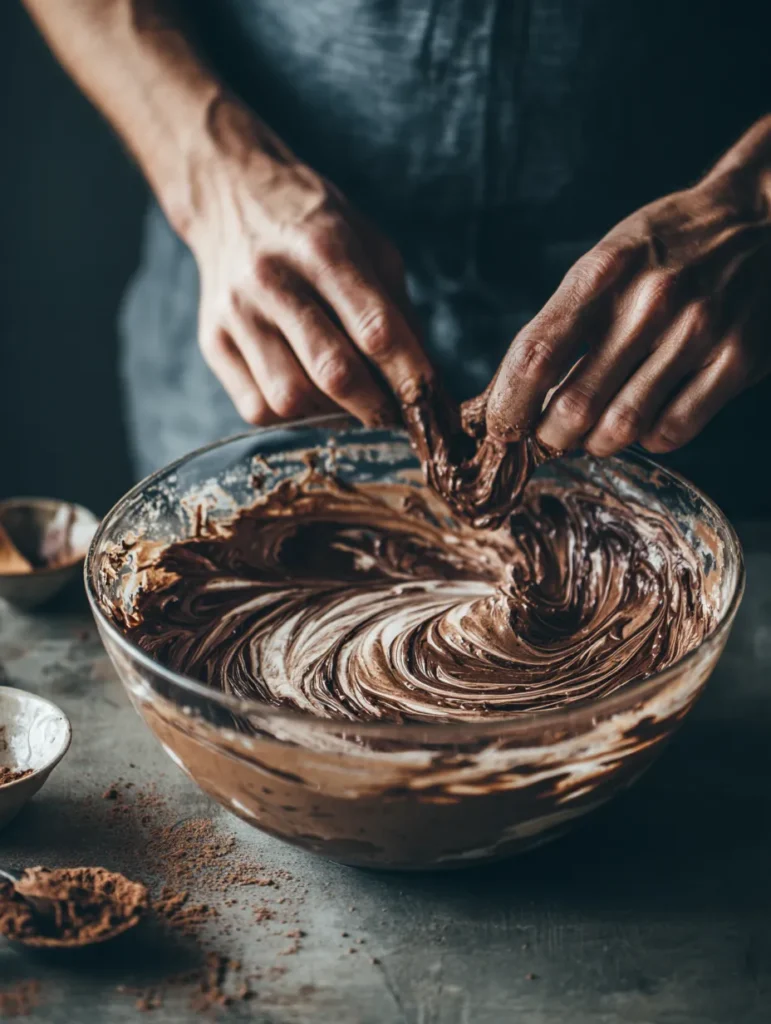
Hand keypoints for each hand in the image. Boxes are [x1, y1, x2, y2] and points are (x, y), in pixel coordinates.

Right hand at [182, 98, 430, 425]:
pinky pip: (257, 408)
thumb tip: (430, 387)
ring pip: (291, 398)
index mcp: (324, 247)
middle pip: (333, 372)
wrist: (229, 195)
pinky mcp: (213, 340)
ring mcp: (237, 313)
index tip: (433, 410)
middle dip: (377, 409)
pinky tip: (311, 399)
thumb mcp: (371, 246)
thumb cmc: (315, 227)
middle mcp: (274, 280)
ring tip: (351, 404)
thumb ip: (400, 313)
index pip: (377, 330)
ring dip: (333, 416)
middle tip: (397, 418)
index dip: (411, 379)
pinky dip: (294, 418)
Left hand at [485, 117, 770, 456]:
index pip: (536, 354)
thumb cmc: (666, 247)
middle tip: (548, 437)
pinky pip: (672, 431)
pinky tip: (644, 420)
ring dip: (595, 444)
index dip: (508, 404)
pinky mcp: (735, 361)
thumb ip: (562, 321)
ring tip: (592, 434)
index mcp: (604, 271)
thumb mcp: (606, 261)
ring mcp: (697, 332)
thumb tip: (513, 394)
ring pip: (621, 428)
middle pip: (574, 405)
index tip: (498, 428)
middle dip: (550, 436)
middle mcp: (650, 301)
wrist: (760, 220)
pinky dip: (647, 439)